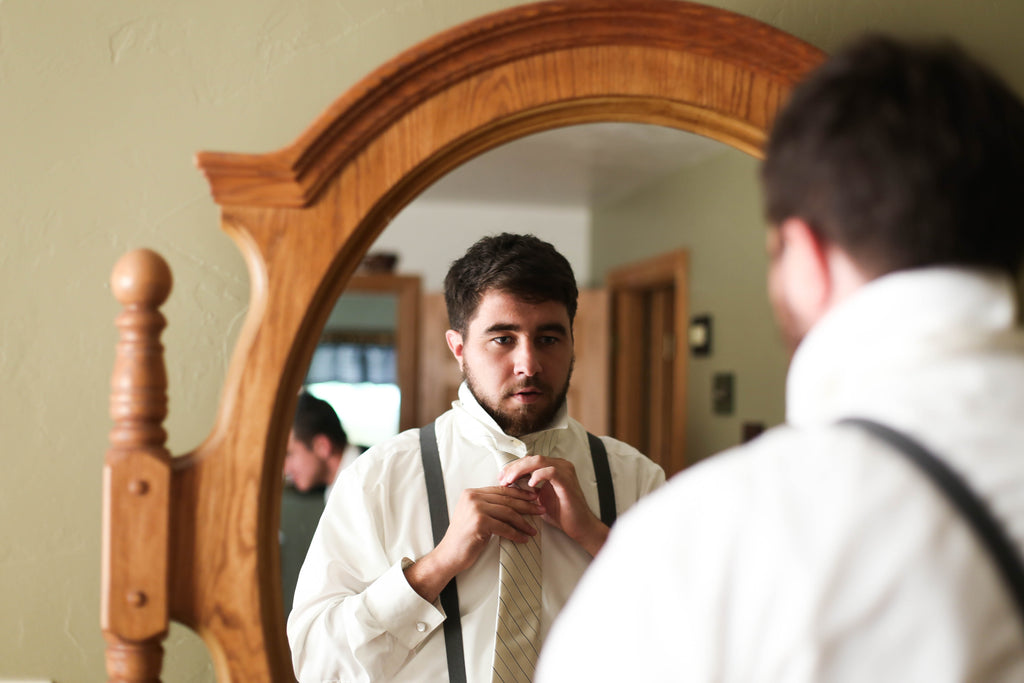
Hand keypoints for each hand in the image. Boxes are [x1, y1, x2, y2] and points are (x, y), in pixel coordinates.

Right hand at [405, 485, 543, 602]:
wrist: (449, 555)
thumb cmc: (464, 538)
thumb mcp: (475, 515)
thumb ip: (489, 506)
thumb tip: (515, 503)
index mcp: (471, 493)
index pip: (501, 490)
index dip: (520, 494)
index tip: (533, 499)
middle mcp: (472, 497)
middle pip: (506, 499)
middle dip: (526, 505)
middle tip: (540, 510)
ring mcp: (475, 508)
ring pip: (508, 513)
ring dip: (523, 522)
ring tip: (533, 529)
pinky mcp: (479, 522)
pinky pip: (504, 527)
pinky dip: (516, 534)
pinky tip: (523, 539)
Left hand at [498, 455, 608, 555]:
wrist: (579, 526)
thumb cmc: (561, 513)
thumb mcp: (539, 498)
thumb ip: (527, 488)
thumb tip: (509, 483)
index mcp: (553, 467)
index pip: (529, 460)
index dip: (513, 467)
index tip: (501, 477)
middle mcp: (560, 465)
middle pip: (532, 458)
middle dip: (514, 468)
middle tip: (502, 479)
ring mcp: (565, 471)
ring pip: (539, 461)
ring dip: (521, 470)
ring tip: (510, 480)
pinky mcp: (567, 481)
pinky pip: (551, 471)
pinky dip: (538, 475)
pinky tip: (530, 484)